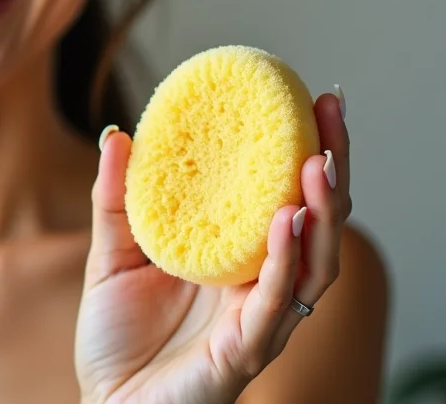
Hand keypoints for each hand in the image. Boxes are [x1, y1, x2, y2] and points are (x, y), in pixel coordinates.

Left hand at [75, 92, 350, 403]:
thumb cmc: (116, 339)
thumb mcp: (110, 254)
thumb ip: (115, 198)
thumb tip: (118, 132)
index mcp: (238, 256)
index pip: (288, 194)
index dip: (307, 148)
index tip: (312, 95)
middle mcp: (261, 283)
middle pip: (319, 220)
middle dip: (334, 164)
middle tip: (332, 110)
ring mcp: (261, 318)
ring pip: (316, 262)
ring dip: (324, 211)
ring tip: (321, 161)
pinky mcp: (246, 350)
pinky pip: (275, 302)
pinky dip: (286, 261)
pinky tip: (286, 221)